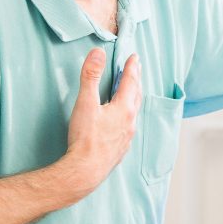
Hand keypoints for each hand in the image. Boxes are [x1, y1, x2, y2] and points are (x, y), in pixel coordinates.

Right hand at [65, 48, 142, 192]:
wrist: (85, 171)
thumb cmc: (85, 138)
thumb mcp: (85, 102)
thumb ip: (91, 76)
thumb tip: (98, 53)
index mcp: (124, 108)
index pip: (130, 82)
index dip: (131, 68)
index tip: (134, 57)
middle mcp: (130, 122)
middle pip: (136, 96)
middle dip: (136, 80)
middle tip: (137, 69)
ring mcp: (127, 137)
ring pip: (134, 112)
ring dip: (134, 98)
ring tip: (132, 91)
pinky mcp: (121, 148)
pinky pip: (129, 127)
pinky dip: (128, 116)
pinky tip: (123, 120)